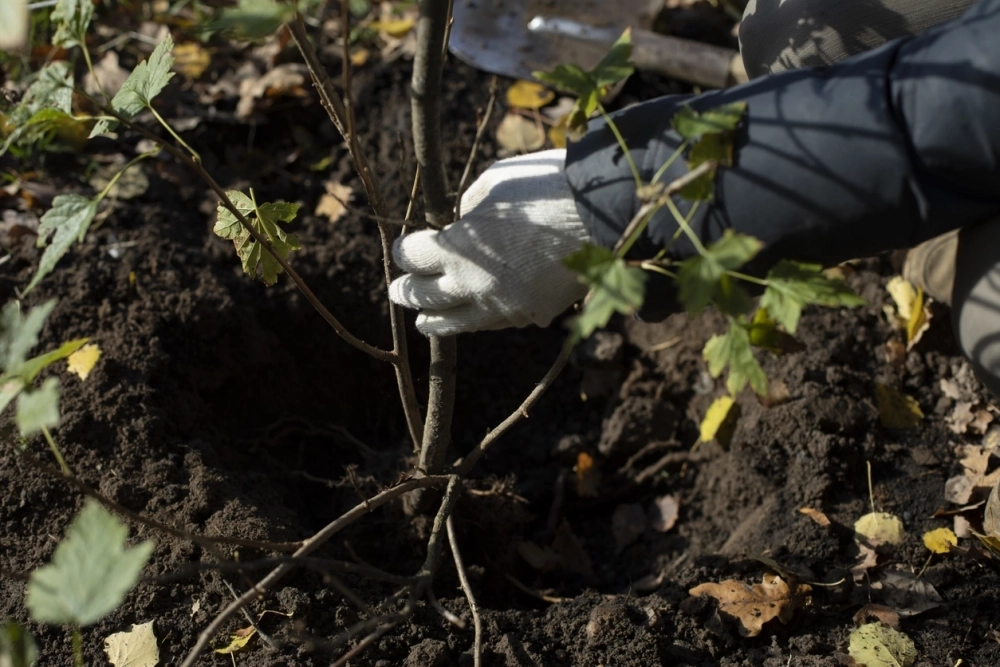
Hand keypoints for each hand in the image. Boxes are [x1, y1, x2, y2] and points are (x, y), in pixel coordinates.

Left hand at [388, 149, 591, 335]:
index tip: (402, 248)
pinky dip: (478, 320)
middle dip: (406, 291)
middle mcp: (471, 284)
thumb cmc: (545, 188)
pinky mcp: (529, 316)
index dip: (404, 250)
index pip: (411, 256)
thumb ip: (467, 207)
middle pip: (423, 296)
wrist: (604, 217)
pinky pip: (494, 323)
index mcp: (455, 247)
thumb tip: (459, 223)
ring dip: (433, 321)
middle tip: (398, 289)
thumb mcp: (494, 184)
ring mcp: (501, 306)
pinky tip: (472, 317)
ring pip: (455, 324)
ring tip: (423, 322)